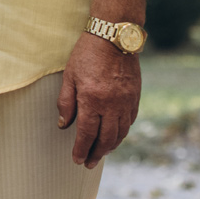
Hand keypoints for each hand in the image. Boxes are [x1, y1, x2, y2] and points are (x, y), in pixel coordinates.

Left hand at [56, 32, 141, 168]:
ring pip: (120, 134)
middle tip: (88, 163)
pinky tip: (115, 135)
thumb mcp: (70, 75)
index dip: (81, 150)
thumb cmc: (87, 53)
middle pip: (105, 139)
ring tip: (101, 152)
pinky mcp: (135, 97)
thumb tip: (63, 125)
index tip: (77, 160)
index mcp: (92, 99)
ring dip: (110, 147)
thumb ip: (66, 102)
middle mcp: (111, 104)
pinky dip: (122, 133)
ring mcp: (126, 101)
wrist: (114, 35)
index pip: (86, 134)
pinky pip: (130, 122)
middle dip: (96, 154)